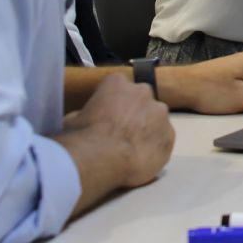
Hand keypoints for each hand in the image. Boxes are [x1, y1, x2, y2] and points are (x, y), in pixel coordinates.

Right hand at [65, 73, 173, 187]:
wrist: (101, 160)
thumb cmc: (82, 137)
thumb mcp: (72, 120)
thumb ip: (84, 114)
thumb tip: (83, 120)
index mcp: (117, 83)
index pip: (118, 86)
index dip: (112, 103)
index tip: (107, 117)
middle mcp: (143, 92)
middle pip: (141, 99)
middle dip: (134, 113)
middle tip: (121, 133)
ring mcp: (159, 113)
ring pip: (156, 119)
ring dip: (147, 130)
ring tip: (132, 149)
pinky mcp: (170, 135)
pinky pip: (163, 140)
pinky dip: (155, 148)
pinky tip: (142, 159)